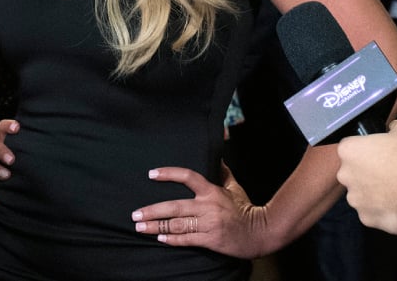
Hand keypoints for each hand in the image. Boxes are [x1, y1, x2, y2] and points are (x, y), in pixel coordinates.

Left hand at [131, 162, 268, 258]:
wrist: (261, 233)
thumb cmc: (246, 208)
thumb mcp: (235, 187)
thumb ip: (223, 172)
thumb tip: (217, 156)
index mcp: (212, 191)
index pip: (188, 177)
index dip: (169, 174)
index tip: (151, 174)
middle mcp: (208, 206)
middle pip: (175, 206)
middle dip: (152, 211)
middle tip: (135, 214)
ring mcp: (209, 224)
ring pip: (177, 224)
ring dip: (156, 226)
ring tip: (140, 227)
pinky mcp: (211, 240)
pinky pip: (188, 239)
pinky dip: (172, 239)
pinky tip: (159, 239)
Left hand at [337, 118, 396, 234]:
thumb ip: (394, 126)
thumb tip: (392, 130)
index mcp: (348, 150)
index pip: (352, 147)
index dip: (368, 149)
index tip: (384, 153)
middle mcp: (344, 175)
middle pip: (354, 171)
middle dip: (369, 172)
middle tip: (392, 172)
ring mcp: (354, 199)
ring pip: (362, 193)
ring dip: (375, 192)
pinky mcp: (366, 219)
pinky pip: (373, 212)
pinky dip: (383, 210)